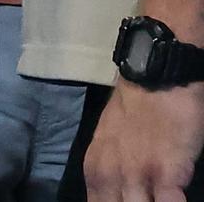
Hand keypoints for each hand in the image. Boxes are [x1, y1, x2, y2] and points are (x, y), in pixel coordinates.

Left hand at [85, 78, 203, 201]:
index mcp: (95, 171)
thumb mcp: (108, 144)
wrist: (156, 80)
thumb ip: (110, 172)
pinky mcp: (165, 173)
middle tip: (145, 200)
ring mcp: (137, 176)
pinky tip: (175, 201)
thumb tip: (118, 195)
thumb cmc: (136, 112)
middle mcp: (110, 177)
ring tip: (161, 200)